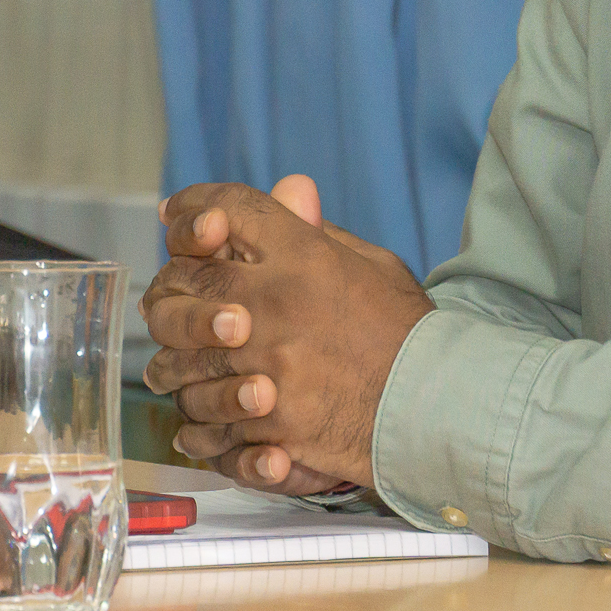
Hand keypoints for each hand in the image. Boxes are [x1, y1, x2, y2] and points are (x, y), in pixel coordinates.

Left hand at [141, 175, 433, 491]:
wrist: (439, 407)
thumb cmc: (407, 332)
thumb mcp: (372, 265)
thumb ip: (318, 230)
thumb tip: (288, 189)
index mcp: (301, 255)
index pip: (225, 208)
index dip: (193, 207)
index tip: (176, 214)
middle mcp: (273, 303)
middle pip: (182, 280)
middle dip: (171, 286)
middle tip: (174, 296)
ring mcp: (265, 364)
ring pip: (178, 355)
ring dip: (175, 357)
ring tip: (182, 363)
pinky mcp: (267, 421)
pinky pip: (202, 418)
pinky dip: (196, 417)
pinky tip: (203, 412)